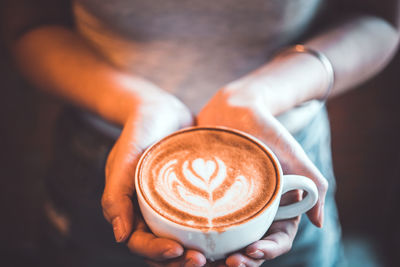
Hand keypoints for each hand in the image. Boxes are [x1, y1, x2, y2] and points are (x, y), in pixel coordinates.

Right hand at [101, 91, 205, 265]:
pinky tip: (231, 236)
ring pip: (185, 240)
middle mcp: (152, 213)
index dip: (156, 253)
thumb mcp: (123, 158)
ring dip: (198, 253)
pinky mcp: (193, 198)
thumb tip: (120, 235)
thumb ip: (116, 194)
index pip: (141, 243)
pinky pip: (201, 220)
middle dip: (180, 261)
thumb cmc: (138, 132)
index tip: (177, 251)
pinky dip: (212, 234)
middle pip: (165, 249)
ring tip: (219, 258)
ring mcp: (173, 207)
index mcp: (132, 210)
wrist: (162, 110)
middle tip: (202, 261)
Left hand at [197, 82, 327, 265]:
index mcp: (277, 209)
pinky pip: (199, 223)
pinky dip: (194, 237)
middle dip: (241, 261)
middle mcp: (253, 213)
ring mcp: (229, 207)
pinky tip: (184, 241)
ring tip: (201, 259)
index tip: (252, 252)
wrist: (235, 109)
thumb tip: (319, 223)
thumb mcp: (293, 155)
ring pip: (224, 242)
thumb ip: (313, 185)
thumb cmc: (267, 130)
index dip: (268, 251)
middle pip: (250, 248)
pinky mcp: (205, 199)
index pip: (277, 240)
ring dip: (215, 256)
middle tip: (228, 263)